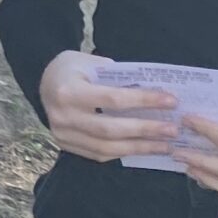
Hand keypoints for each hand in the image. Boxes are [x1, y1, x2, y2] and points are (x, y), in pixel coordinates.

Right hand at [38, 50, 180, 162]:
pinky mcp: (66, 145)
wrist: (44, 82)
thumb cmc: (73, 69)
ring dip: (139, 147)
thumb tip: (154, 95)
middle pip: (110, 129)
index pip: (112, 99)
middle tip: (173, 130)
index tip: (171, 101)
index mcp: (68, 91)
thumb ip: (119, 78)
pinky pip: (99, 154)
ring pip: (105, 148)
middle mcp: (63, 116)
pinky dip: (124, 152)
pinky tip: (143, 148)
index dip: (144, 101)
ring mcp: (62, 134)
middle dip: (145, 130)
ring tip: (165, 145)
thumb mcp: (93, 63)